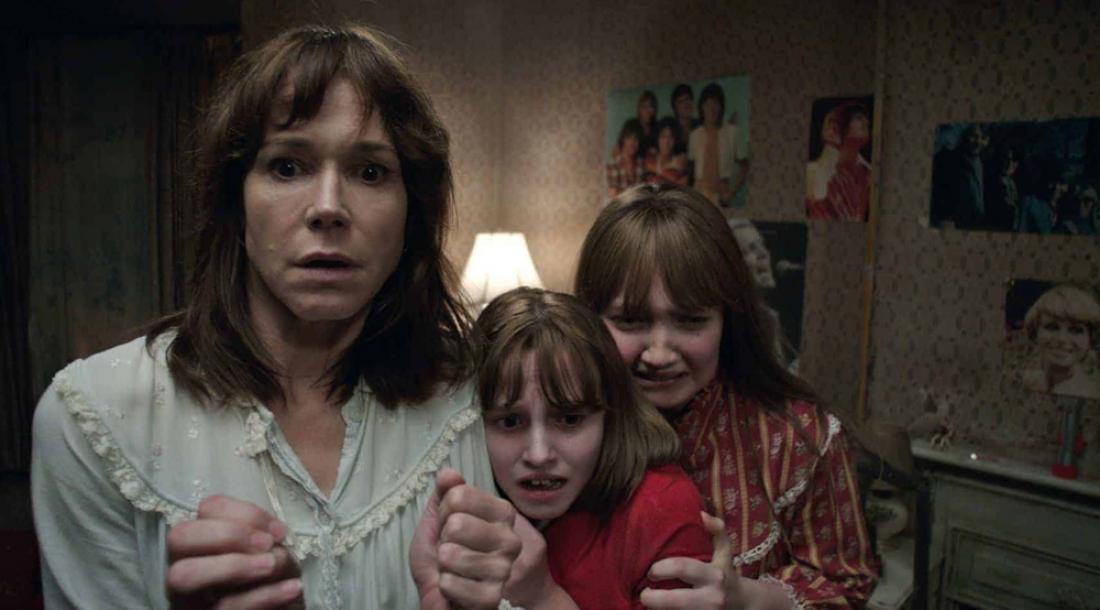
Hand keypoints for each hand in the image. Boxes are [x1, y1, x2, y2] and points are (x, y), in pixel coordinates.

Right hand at [166, 495, 302, 609]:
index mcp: (204, 538)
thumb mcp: (271, 551)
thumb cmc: (272, 577)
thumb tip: (267, 535)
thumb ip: (262, 536)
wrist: (280, 609)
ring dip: (234, 565)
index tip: (277, 531)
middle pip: (179, 536)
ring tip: (274, 565)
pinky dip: (263, 596)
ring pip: (184, 575)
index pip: (207, 508)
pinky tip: (292, 587)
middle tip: (266, 544)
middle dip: (227, 534)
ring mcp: (188, 593)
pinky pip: (224, 606)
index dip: (244, 513)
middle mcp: (185, 561)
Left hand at [410, 468, 521, 609]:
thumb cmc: (443, 556)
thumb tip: (450, 474)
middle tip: (452, 548)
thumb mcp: (438, 518)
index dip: (443, 511)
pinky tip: (455, 587)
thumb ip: (444, 493)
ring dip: (442, 564)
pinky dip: (444, 586)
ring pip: (451, 554)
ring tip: (453, 568)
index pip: (458, 495)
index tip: (449, 524)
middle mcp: (510, 538)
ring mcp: (504, 569)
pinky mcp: (492, 597)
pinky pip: (449, 582)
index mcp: (502, 513)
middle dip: (443, 539)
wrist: (443, 596)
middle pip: (456, 523)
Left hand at [640, 512, 742, 609]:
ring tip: (649, 604)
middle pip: (671, 601)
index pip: (680, 568)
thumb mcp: (725, 552)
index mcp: (714, 575)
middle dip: (650, 598)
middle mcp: (711, 598)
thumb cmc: (727, 574)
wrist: (745, 605)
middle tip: (644, 593)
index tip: (651, 571)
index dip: (660, 568)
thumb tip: (701, 514)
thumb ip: (717, 530)